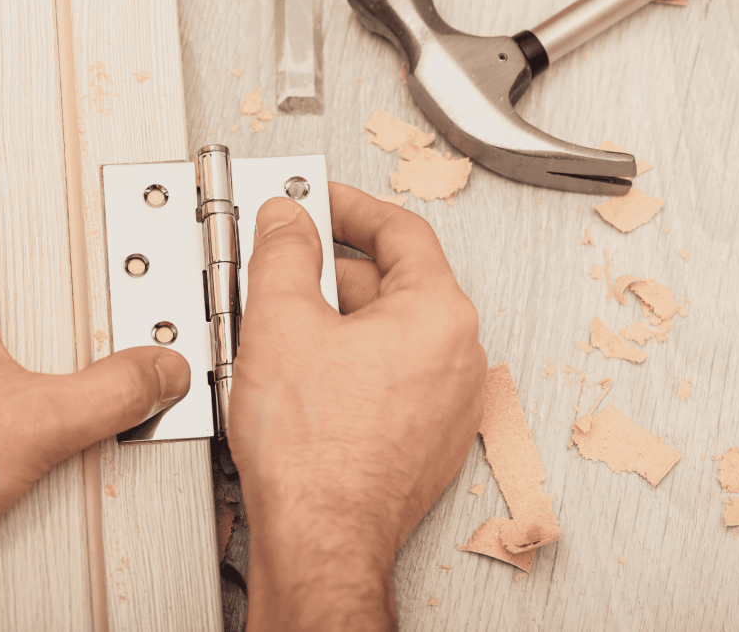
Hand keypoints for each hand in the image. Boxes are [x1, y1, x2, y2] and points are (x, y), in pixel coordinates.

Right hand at [230, 184, 486, 630]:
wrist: (320, 538)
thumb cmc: (315, 453)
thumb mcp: (280, 320)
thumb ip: (283, 251)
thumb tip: (287, 220)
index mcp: (439, 315)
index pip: (400, 230)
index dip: (349, 207)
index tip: (320, 201)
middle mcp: (457, 357)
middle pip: (392, 283)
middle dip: (332, 271)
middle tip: (285, 267)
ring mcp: (445, 403)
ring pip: (386, 334)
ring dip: (336, 320)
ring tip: (282, 331)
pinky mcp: (424, 439)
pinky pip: (387, 378)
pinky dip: (348, 363)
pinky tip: (303, 378)